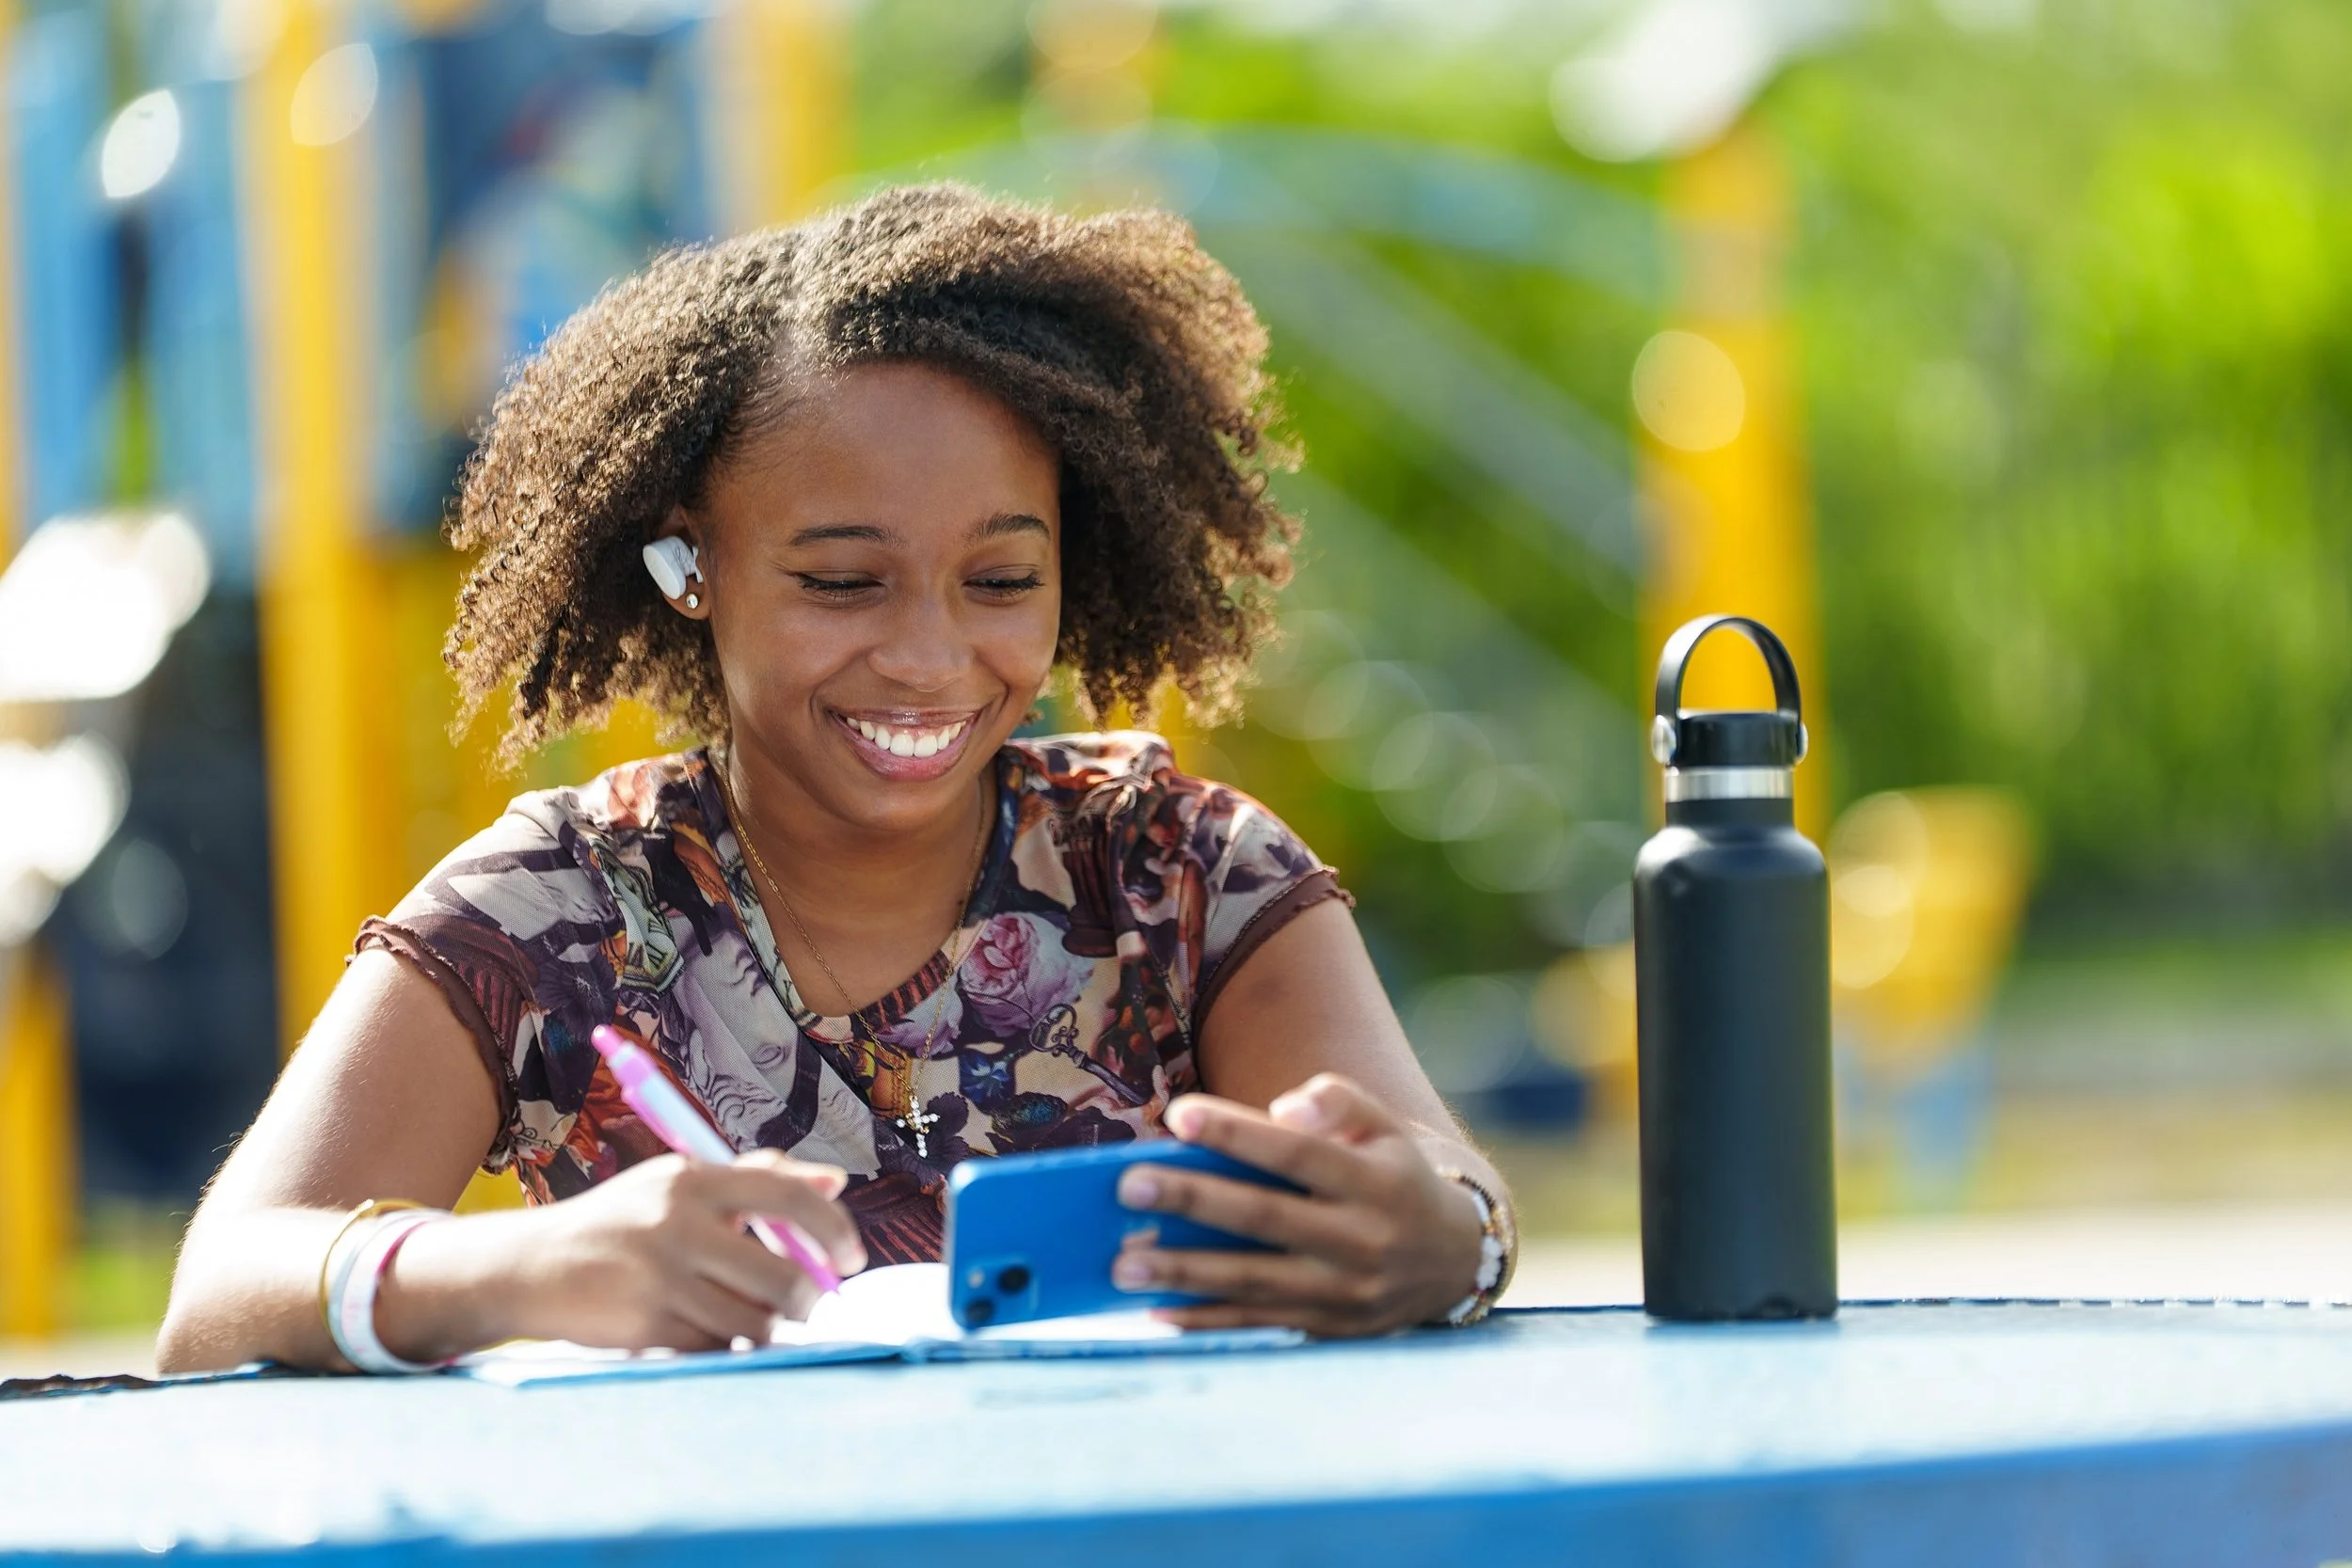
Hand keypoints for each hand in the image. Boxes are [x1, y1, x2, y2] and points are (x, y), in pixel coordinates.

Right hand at [469, 1151, 866, 1352]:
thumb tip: (836, 1183)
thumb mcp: (680, 1184)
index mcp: (693, 1178)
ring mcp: (660, 1276)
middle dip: (807, 1297)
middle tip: (806, 1302)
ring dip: (767, 1326)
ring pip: (755, 1320)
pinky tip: (712, 1328)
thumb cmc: (623, 1222)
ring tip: (753, 1314)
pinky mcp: (645, 1323)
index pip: (786, 1195)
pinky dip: (727, 1344)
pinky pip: (718, 1347)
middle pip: (783, 1275)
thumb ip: (757, 1179)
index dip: (833, 1229)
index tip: (852, 1258)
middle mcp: (677, 1223)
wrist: (533, 1265)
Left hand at [1109, 1073, 1485, 1336]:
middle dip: (1193, 1202)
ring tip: (1123, 1265)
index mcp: (1373, 1181)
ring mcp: (1343, 1292)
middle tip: (1128, 1187)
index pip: (1297, 1153)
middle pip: (1266, 1218)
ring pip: (1254, 1282)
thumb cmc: (1396, 1178)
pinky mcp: (1328, 1330)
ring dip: (1184, 1273)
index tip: (1178, 1116)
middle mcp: (1360, 1239)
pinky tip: (1156, 1312)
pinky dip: (1206, 1322)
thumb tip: (1282, 1110)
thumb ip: (1339, 1102)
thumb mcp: (1386, 1128)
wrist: (1453, 1263)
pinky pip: (1258, 1326)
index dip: (1237, 1134)